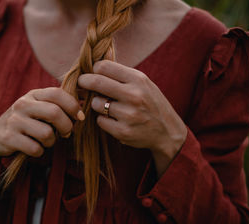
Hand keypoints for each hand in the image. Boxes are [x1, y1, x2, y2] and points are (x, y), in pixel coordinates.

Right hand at [0, 87, 83, 159]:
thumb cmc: (24, 122)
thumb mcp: (37, 107)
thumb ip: (56, 105)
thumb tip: (83, 108)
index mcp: (33, 95)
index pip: (58, 94)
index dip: (73, 106)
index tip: (79, 118)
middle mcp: (22, 104)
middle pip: (55, 113)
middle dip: (66, 127)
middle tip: (66, 133)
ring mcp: (14, 121)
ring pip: (47, 134)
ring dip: (51, 142)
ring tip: (46, 141)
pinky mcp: (9, 137)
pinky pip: (35, 148)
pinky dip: (39, 151)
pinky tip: (34, 148)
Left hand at [78, 60, 186, 174]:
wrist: (167, 131)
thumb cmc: (151, 103)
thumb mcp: (143, 83)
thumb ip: (121, 75)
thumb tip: (93, 66)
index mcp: (138, 79)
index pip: (104, 66)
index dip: (94, 69)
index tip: (91, 73)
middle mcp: (134, 95)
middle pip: (96, 82)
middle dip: (84, 82)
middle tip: (81, 83)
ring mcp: (128, 115)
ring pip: (96, 103)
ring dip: (97, 104)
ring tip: (108, 106)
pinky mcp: (123, 132)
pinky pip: (100, 121)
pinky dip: (103, 119)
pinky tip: (114, 120)